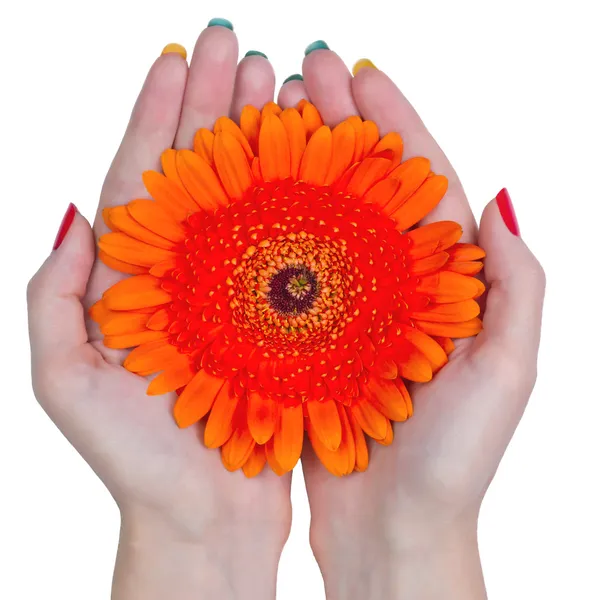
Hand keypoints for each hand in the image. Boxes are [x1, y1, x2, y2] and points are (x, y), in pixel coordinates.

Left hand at [28, 22, 289, 599]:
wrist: (203, 520)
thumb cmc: (136, 463)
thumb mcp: (68, 380)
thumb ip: (54, 297)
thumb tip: (73, 214)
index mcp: (133, 278)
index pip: (143, 176)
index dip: (158, 113)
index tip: (179, 55)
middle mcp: (187, 274)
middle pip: (198, 173)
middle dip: (214, 106)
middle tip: (238, 47)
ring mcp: (235, 291)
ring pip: (248, 200)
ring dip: (260, 139)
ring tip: (279, 83)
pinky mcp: (276, 319)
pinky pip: (287, 248)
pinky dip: (297, 201)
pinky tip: (312, 159)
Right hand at [291, 51, 544, 598]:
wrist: (395, 530)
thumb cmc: (455, 462)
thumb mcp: (507, 371)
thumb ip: (516, 286)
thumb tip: (500, 202)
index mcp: (447, 282)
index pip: (420, 182)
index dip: (393, 124)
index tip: (360, 75)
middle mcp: (396, 284)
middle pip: (365, 188)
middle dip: (337, 127)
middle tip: (300, 72)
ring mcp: (349, 307)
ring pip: (322, 220)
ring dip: (298, 167)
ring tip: (267, 116)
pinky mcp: (311, 337)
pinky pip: (290, 273)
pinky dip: (272, 232)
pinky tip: (247, 197)